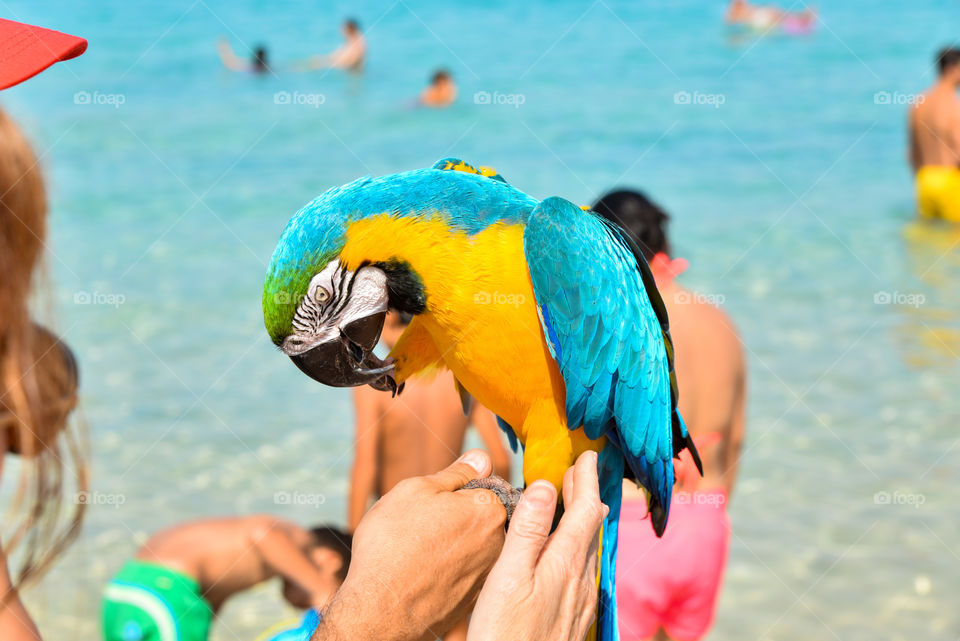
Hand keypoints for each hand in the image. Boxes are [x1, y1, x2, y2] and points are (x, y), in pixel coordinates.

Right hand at [316, 450, 505, 640]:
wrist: (381, 610)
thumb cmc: (393, 543)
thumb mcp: (416, 490)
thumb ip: (455, 473)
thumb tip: (481, 459)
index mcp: (489, 508)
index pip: (483, 484)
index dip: (455, 488)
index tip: (433, 500)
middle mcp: (499, 542)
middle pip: (480, 514)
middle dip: (457, 514)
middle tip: (422, 524)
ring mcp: (488, 573)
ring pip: (472, 543)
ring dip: (453, 541)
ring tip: (419, 549)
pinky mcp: (474, 597)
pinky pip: (464, 569)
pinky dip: (448, 566)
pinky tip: (423, 570)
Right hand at [466, 451, 605, 640]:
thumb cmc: (504, 636)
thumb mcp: (509, 578)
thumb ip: (528, 531)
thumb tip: (546, 486)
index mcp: (564, 564)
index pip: (583, 510)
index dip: (583, 480)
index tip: (583, 456)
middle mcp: (579, 581)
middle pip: (591, 528)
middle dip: (587, 495)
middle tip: (581, 471)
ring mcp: (579, 602)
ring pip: (590, 550)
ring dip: (586, 520)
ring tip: (581, 504)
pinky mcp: (573, 619)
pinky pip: (585, 571)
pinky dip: (581, 547)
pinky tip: (572, 557)